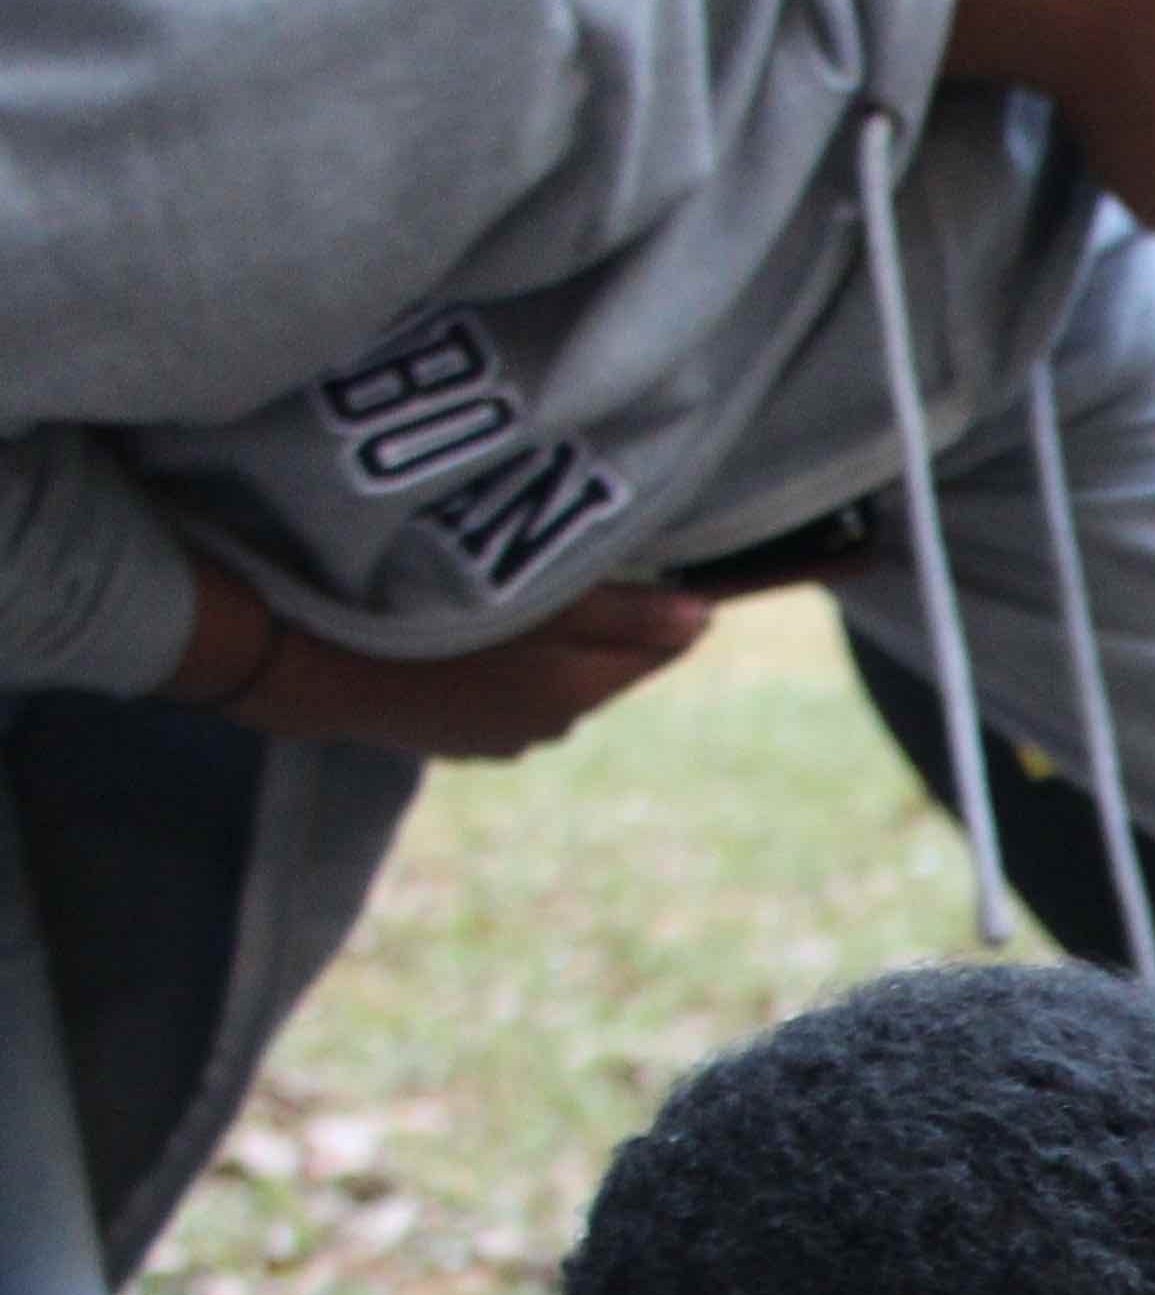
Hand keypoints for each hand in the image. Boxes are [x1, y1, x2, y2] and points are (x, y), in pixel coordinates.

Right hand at [207, 574, 711, 758]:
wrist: (305, 662)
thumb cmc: (422, 619)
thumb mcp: (534, 603)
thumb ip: (625, 614)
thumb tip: (708, 618)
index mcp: (574, 699)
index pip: (651, 653)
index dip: (659, 608)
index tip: (654, 560)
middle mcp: (545, 730)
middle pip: (600, 664)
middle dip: (602, 620)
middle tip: (579, 556)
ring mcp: (494, 738)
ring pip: (549, 676)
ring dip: (548, 637)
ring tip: (520, 584)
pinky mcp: (450, 733)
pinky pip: (500, 686)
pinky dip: (502, 654)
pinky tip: (473, 626)